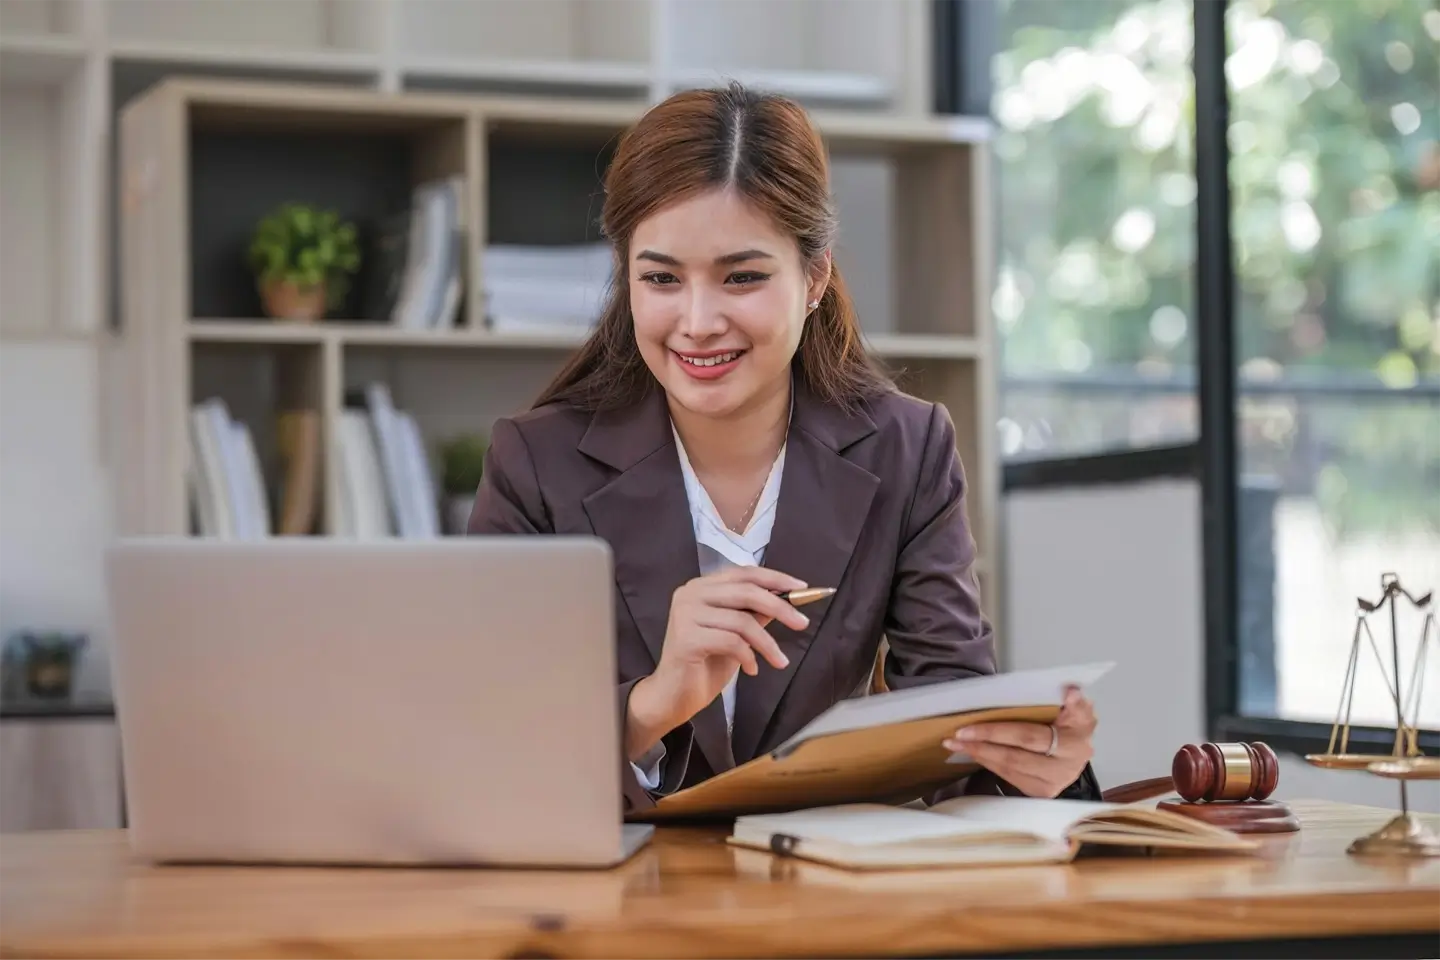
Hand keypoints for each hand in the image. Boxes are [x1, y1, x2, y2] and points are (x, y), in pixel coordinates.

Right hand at [625, 565, 809, 759]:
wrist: (673, 697)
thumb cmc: (704, 665)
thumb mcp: (736, 634)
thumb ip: (754, 614)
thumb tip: (786, 598)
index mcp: (701, 587)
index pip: (743, 573)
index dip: (775, 578)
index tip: (802, 588)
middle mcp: (690, 594)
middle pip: (746, 592)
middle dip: (780, 608)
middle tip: (802, 623)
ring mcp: (685, 615)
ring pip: (742, 621)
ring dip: (767, 643)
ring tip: (779, 661)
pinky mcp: (686, 638)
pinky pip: (732, 642)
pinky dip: (749, 656)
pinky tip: (751, 669)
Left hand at [943, 685, 1096, 797]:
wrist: (1080, 751)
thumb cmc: (1072, 725)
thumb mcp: (1078, 709)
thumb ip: (1074, 702)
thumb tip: (1071, 692)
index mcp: (1073, 743)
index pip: (1027, 737)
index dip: (996, 732)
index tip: (967, 727)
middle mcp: (1064, 768)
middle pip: (1014, 756)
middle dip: (982, 744)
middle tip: (955, 735)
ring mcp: (1052, 784)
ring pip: (1009, 769)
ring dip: (980, 755)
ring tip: (957, 744)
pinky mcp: (1040, 792)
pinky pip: (1009, 777)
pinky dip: (990, 763)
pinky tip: (975, 753)